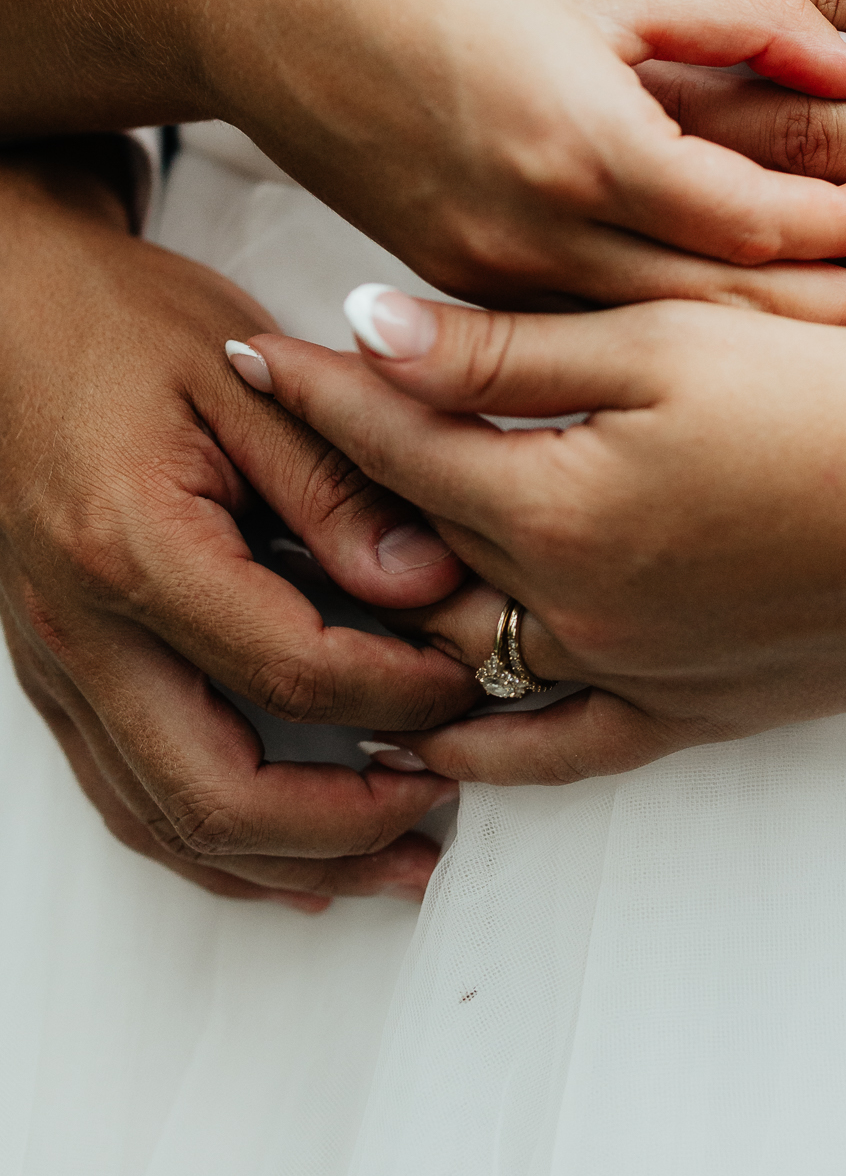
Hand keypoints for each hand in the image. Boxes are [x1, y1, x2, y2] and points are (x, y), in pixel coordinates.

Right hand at [0, 160, 483, 907]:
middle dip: (343, 828)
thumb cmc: (120, 325)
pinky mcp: (53, 674)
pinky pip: (128, 798)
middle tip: (434, 814)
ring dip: (285, 865)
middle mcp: (81, 629)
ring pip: (166, 823)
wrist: (5, 310)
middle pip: (216, 795)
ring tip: (387, 864)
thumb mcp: (250, 376)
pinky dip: (215, 844)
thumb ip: (341, 485)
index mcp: (136, 548)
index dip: (400, 694)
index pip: (294, 671)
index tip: (468, 678)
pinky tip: (285, 853)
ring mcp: (55, 664)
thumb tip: (430, 583)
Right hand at [216, 0, 845, 325]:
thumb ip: (744, 15)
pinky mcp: (456, 282)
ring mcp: (486, 276)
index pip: (753, 222)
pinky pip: (586, 325)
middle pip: (720, 311)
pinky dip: (669, 326)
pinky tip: (725, 316)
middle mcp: (530, 238)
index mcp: (576, 145)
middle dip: (835, 316)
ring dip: (759, 337)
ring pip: (655, 337)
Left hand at [244, 288, 845, 784]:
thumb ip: (506, 353)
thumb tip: (366, 330)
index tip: (260, 357)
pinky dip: (483, 743)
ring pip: (463, 654)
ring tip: (330, 579)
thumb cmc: (840, 405)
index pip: (394, 445)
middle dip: (336, 500)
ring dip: (389, 614)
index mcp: (555, 508)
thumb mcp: (666, 346)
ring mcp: (627, 677)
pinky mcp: (688, 715)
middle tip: (279, 460)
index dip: (322, 394)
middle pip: (410, 556)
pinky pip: (554, 750)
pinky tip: (435, 737)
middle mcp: (571, 612)